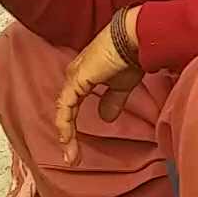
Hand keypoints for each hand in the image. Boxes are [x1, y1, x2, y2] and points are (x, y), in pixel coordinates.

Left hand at [52, 20, 142, 158]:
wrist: (133, 38)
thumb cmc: (130, 56)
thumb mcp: (121, 86)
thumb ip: (112, 101)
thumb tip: (107, 118)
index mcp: (83, 77)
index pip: (72, 105)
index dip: (73, 126)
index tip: (77, 148)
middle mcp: (74, 77)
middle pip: (65, 110)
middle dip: (68, 136)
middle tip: (72, 157)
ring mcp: (73, 78)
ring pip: (63, 111)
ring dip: (66, 135)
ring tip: (71, 156)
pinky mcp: (76, 80)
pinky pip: (65, 107)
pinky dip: (65, 124)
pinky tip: (67, 139)